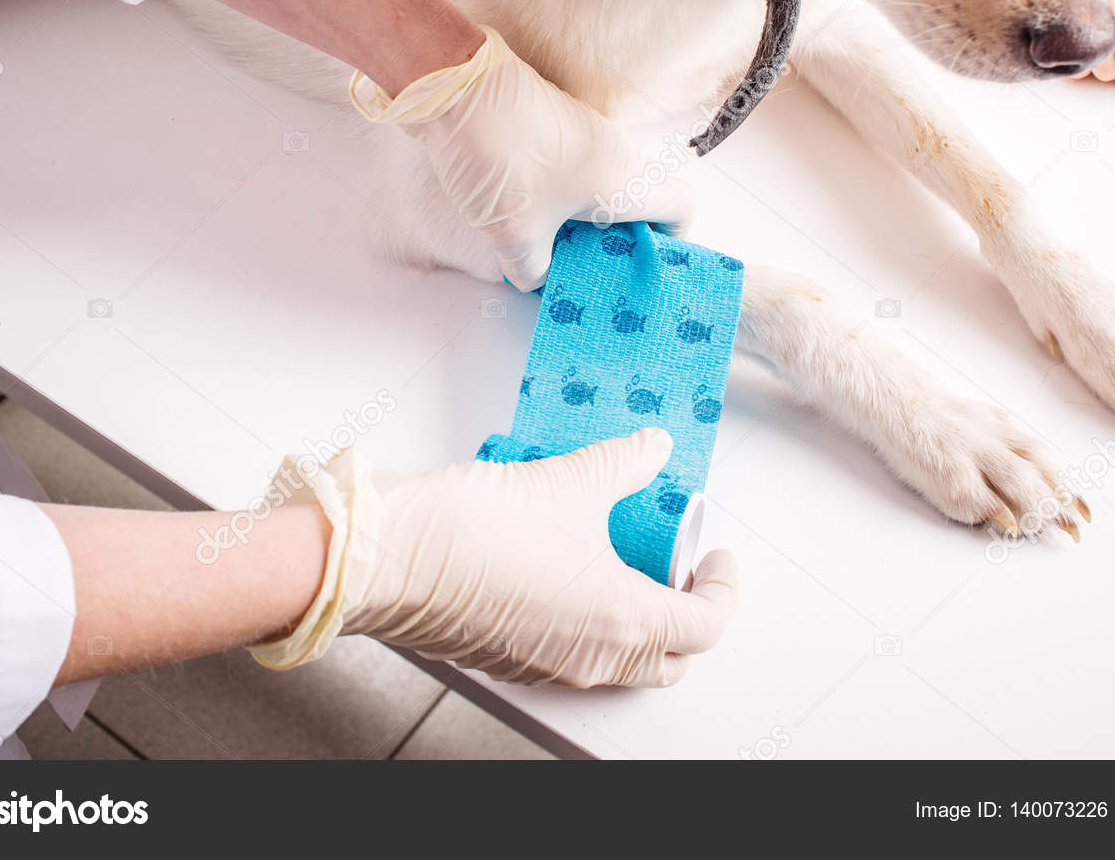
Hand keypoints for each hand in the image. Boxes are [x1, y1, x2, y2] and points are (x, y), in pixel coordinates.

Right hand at [351, 429, 740, 686]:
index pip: (707, 626)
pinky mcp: (511, 658)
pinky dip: (587, 620)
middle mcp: (593, 658)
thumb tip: (651, 448)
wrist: (392, 555)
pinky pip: (571, 651)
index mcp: (624, 623)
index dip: (722, 587)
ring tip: (622, 558)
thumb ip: (625, 463)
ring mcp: (549, 665)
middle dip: (685, 614)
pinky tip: (570, 567)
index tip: (715, 555)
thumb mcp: (572, 480)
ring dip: (635, 618)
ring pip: (620, 660)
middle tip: (675, 564)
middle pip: (670, 658)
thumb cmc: (479, 530)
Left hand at [352, 26, 695, 289]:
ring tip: (551, 253)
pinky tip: (524, 221)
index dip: (673, 241)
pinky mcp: (551, 126)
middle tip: (588, 272)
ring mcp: (583, 134)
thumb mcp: (514, 235)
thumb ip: (533, 270)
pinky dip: (559, 199)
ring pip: (602, 186)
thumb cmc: (499, 158)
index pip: (682, 207)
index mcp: (624, 178)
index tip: (640, 265)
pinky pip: (572, 171)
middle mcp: (613, 152)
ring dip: (584, 221)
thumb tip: (535, 278)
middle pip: (640, 201)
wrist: (451, 87)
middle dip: (618, 241)